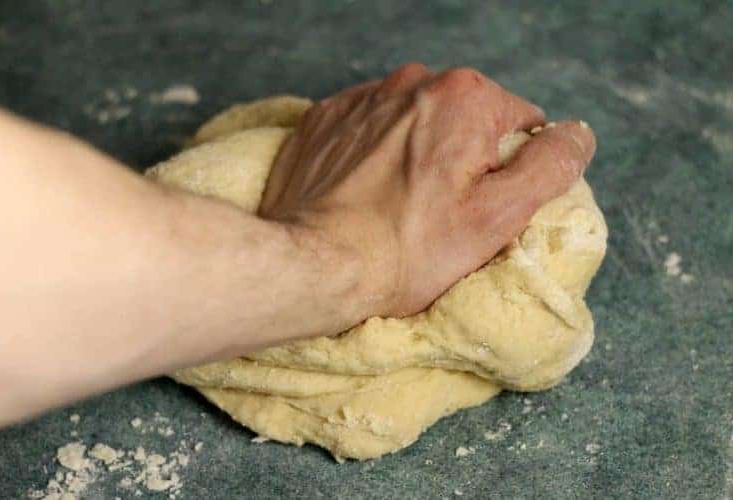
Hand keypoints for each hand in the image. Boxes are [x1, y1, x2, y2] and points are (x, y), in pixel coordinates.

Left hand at [260, 63, 595, 318]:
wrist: (313, 264)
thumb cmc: (408, 249)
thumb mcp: (499, 216)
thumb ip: (549, 166)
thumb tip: (576, 135)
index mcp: (465, 96)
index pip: (519, 125)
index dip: (510, 171)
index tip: (481, 208)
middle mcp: (412, 80)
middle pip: (464, 122)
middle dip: (463, 161)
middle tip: (440, 214)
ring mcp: (362, 97)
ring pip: (415, 125)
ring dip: (417, 157)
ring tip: (398, 207)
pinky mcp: (323, 119)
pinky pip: (369, 131)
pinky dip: (374, 156)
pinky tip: (365, 194)